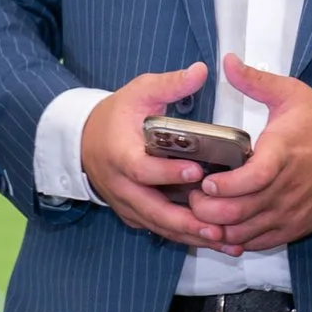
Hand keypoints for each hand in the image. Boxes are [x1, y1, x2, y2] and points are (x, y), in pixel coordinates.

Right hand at [78, 61, 228, 250]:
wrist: (85, 140)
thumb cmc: (116, 116)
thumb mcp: (139, 92)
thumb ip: (170, 84)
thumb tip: (201, 70)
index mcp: (120, 154)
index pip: (142, 169)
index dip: (167, 172)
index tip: (196, 171)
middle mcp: (121, 186)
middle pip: (153, 210)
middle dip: (186, 221)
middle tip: (217, 225)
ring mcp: (127, 205)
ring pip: (160, 226)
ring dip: (192, 236)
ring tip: (226, 240)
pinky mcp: (134, 216)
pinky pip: (160, 230)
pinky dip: (186, 237)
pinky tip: (215, 241)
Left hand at [186, 55, 311, 252]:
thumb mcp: (293, 94)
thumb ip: (256, 80)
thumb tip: (227, 61)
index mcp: (282, 154)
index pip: (250, 179)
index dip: (223, 185)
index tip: (206, 180)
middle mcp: (285, 188)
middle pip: (239, 211)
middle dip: (207, 209)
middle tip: (193, 198)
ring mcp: (290, 211)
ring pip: (245, 232)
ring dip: (219, 227)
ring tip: (203, 213)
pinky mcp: (296, 226)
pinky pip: (261, 242)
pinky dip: (239, 240)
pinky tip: (226, 230)